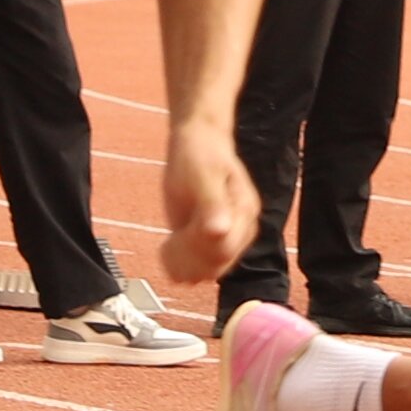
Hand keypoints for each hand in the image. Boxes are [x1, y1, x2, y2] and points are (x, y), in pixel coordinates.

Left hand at [153, 115, 255, 286]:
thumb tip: (219, 231)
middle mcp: (240, 227)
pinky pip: (202, 262)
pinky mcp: (211, 238)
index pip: (225, 248)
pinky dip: (184, 264)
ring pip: (211, 267)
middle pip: (219, 261)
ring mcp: (227, 234)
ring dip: (187, 266)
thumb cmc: (199, 154)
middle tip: (167, 248)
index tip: (175, 242)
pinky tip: (168, 255)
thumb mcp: (202, 174)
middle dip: (191, 262)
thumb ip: (211, 203)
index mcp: (244, 210)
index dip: (199, 253)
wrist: (197, 143)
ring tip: (166, 251)